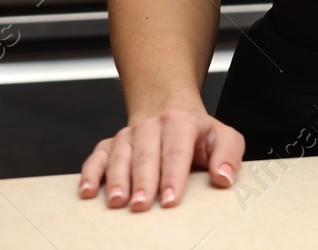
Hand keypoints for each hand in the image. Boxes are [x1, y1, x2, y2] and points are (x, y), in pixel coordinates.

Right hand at [79, 105, 243, 209]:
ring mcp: (128, 135)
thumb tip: (223, 177)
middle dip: (143, 182)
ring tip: (117, 202)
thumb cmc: (197, 133)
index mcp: (180, 122)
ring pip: (120, 157)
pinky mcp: (110, 145)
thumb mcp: (224, 137)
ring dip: (116, 180)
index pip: (176, 151)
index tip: (169, 199)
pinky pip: (96, 157)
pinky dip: (90, 173)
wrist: (171, 113)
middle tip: (141, 205)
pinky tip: (88, 191)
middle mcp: (151, 126)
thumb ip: (228, 155)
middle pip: (145, 155)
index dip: (172, 176)